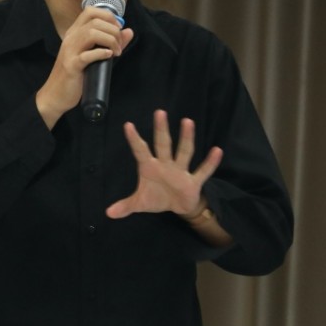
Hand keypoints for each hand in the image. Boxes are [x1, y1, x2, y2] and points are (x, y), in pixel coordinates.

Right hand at [35, 8, 133, 128]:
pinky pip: (87, 55)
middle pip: (95, 21)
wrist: (56, 95)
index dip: (108, 16)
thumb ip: (111, 42)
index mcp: (74, 33)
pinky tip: (108, 56)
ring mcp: (69, 51)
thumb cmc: (75, 75)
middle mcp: (70, 38)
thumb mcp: (93, 55)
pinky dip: (101, 53)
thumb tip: (129, 31)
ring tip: (116, 52)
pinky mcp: (71, 66)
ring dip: (110, 40)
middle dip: (113, 31)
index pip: (90, 11)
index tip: (118, 28)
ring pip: (91, 33)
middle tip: (120, 45)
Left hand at [106, 109, 222, 219]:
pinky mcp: (193, 182)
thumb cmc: (157, 198)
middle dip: (161, 130)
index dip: (134, 139)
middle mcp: (165, 165)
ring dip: (186, 138)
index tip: (127, 125)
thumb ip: (125, 206)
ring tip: (187, 121)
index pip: (140, 151)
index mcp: (149, 167)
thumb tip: (108, 213)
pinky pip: (203, 171)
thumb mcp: (140, 203)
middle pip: (163, 144)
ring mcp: (180, 171)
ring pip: (184, 152)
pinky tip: (217, 151)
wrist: (177, 207)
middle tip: (159, 112)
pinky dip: (210, 163)